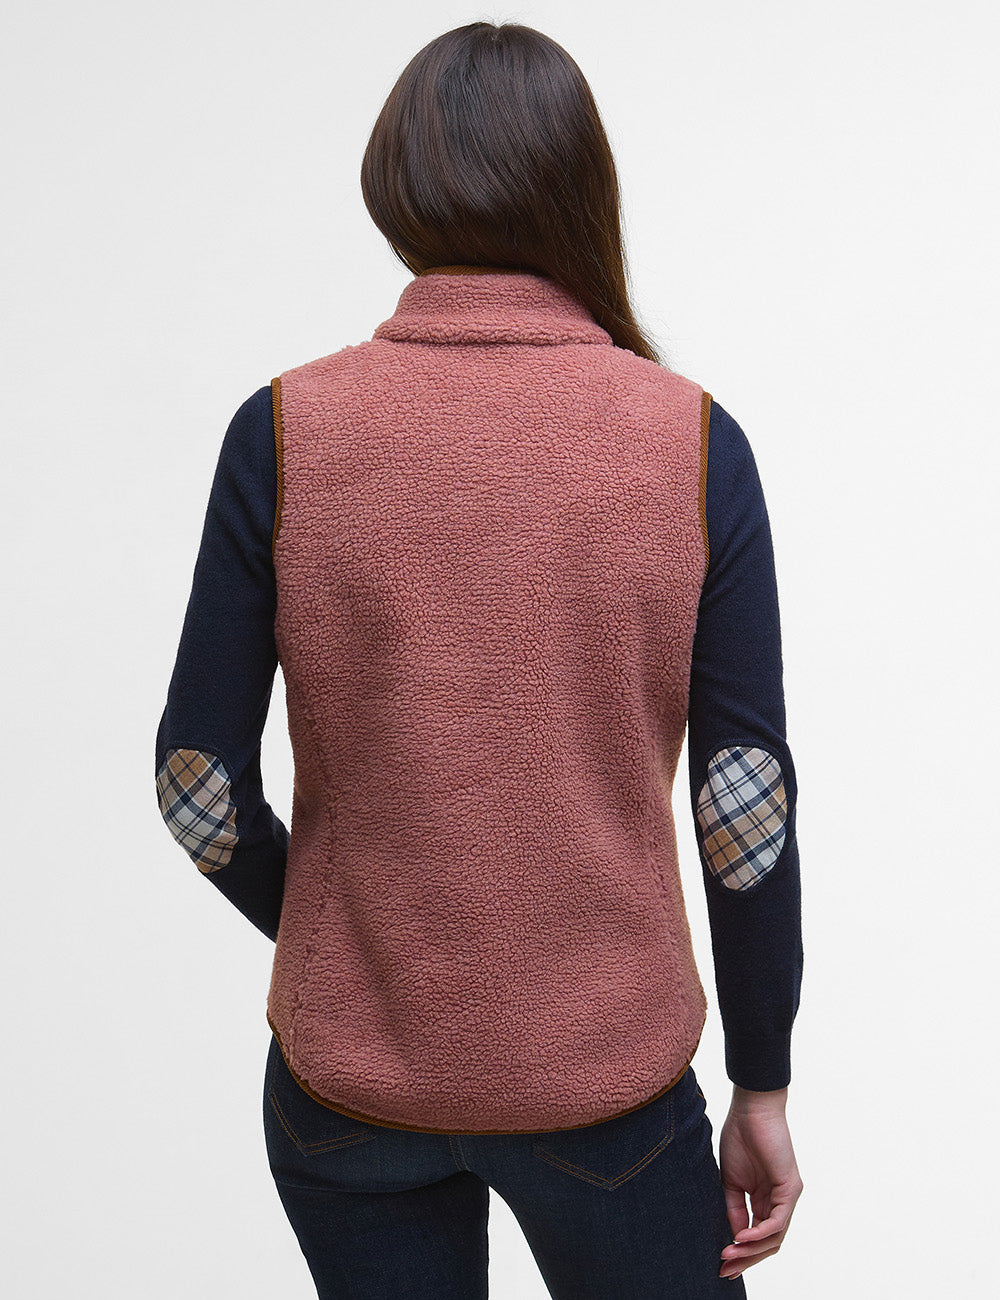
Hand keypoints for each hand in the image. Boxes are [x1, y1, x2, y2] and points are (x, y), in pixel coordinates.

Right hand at [717, 1086, 802, 1280]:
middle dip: (746, 1260)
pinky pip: (778, 1221)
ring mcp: (787, 1196)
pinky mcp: (790, 1188)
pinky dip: (760, 1233)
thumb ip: (734, 1208)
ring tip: (728, 1256)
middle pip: (769, 1244)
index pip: (758, 1236)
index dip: (740, 1253)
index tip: (720, 1264)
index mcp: (765, 1200)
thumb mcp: (730, 1179)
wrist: (750, 1109)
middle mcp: (779, 1202)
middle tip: (724, 1271)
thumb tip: (735, 1237)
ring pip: (775, 1238)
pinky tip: (742, 1237)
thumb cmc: (739, 1136)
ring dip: (751, 1251)